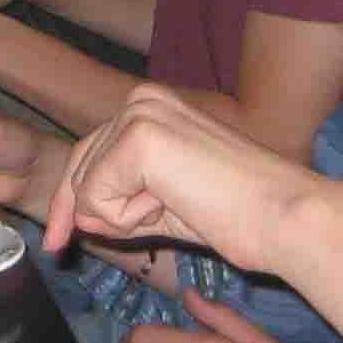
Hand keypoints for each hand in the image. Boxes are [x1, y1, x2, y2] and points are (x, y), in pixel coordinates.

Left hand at [44, 82, 309, 260]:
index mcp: (150, 106)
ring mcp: (138, 114)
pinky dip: (131, 220)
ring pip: (88, 190)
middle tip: (158, 220)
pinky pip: (97, 201)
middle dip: (94, 215)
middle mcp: (140, 98)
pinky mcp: (138, 138)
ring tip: (185, 203)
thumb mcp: (162, 206)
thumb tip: (77, 217)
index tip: (58, 244)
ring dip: (128, 217)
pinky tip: (178, 203)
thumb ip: (117, 204)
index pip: (87, 157)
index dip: (71, 205)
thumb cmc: (238, 215)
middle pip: (78, 171)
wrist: (284, 218)